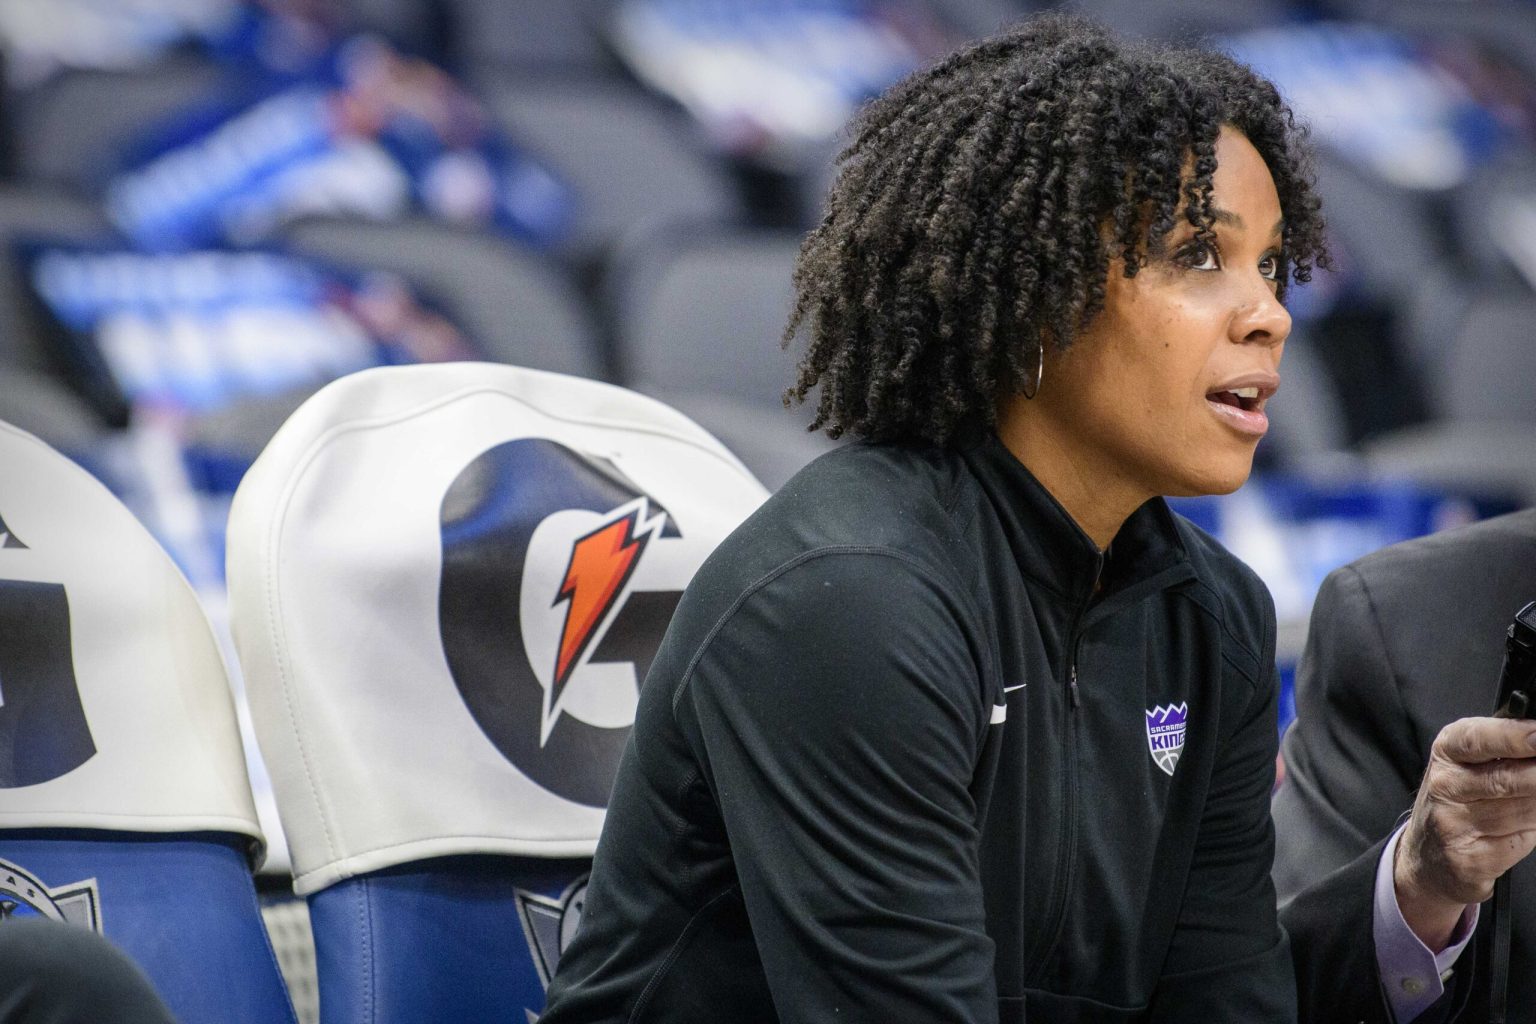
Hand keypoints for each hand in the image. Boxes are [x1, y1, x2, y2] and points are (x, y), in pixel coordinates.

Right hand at [1394, 716, 1535, 950]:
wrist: (1427, 854)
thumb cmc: (1459, 800)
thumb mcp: (1470, 764)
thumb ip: (1506, 754)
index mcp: (1447, 752)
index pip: (1479, 739)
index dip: (1514, 737)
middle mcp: (1445, 785)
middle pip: (1505, 778)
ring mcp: (1454, 823)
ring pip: (1521, 812)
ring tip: (1534, 803)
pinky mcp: (1471, 858)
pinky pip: (1521, 841)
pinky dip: (1532, 832)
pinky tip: (1525, 827)